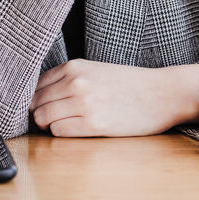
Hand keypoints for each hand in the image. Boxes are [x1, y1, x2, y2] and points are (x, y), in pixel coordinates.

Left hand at [29, 59, 183, 136]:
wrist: (163, 93)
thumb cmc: (130, 84)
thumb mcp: (95, 70)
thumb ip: (68, 79)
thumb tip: (39, 98)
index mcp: (75, 66)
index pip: (35, 85)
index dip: (37, 99)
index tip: (46, 106)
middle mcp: (76, 82)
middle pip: (36, 103)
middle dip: (41, 113)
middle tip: (58, 118)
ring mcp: (84, 103)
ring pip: (43, 118)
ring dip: (51, 125)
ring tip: (70, 123)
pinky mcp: (94, 124)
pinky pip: (59, 132)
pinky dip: (63, 133)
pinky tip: (80, 129)